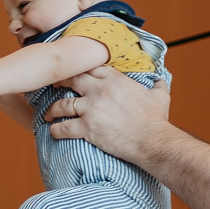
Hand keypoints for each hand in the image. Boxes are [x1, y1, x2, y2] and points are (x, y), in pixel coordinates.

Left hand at [44, 66, 169, 160]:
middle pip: (71, 79)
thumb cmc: (156, 120)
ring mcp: (91, 109)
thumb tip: (161, 79)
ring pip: (63, 104)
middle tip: (53, 86)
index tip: (73, 72)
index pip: (90, 67)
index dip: (79, 69)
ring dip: (53, 109)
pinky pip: (64, 128)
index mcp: (115, 80)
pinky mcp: (87, 128)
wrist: (153, 141)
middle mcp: (100, 90)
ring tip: (49, 114)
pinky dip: (56, 130)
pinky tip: (53, 132)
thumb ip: (158, 84)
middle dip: (60, 82)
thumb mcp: (160, 96)